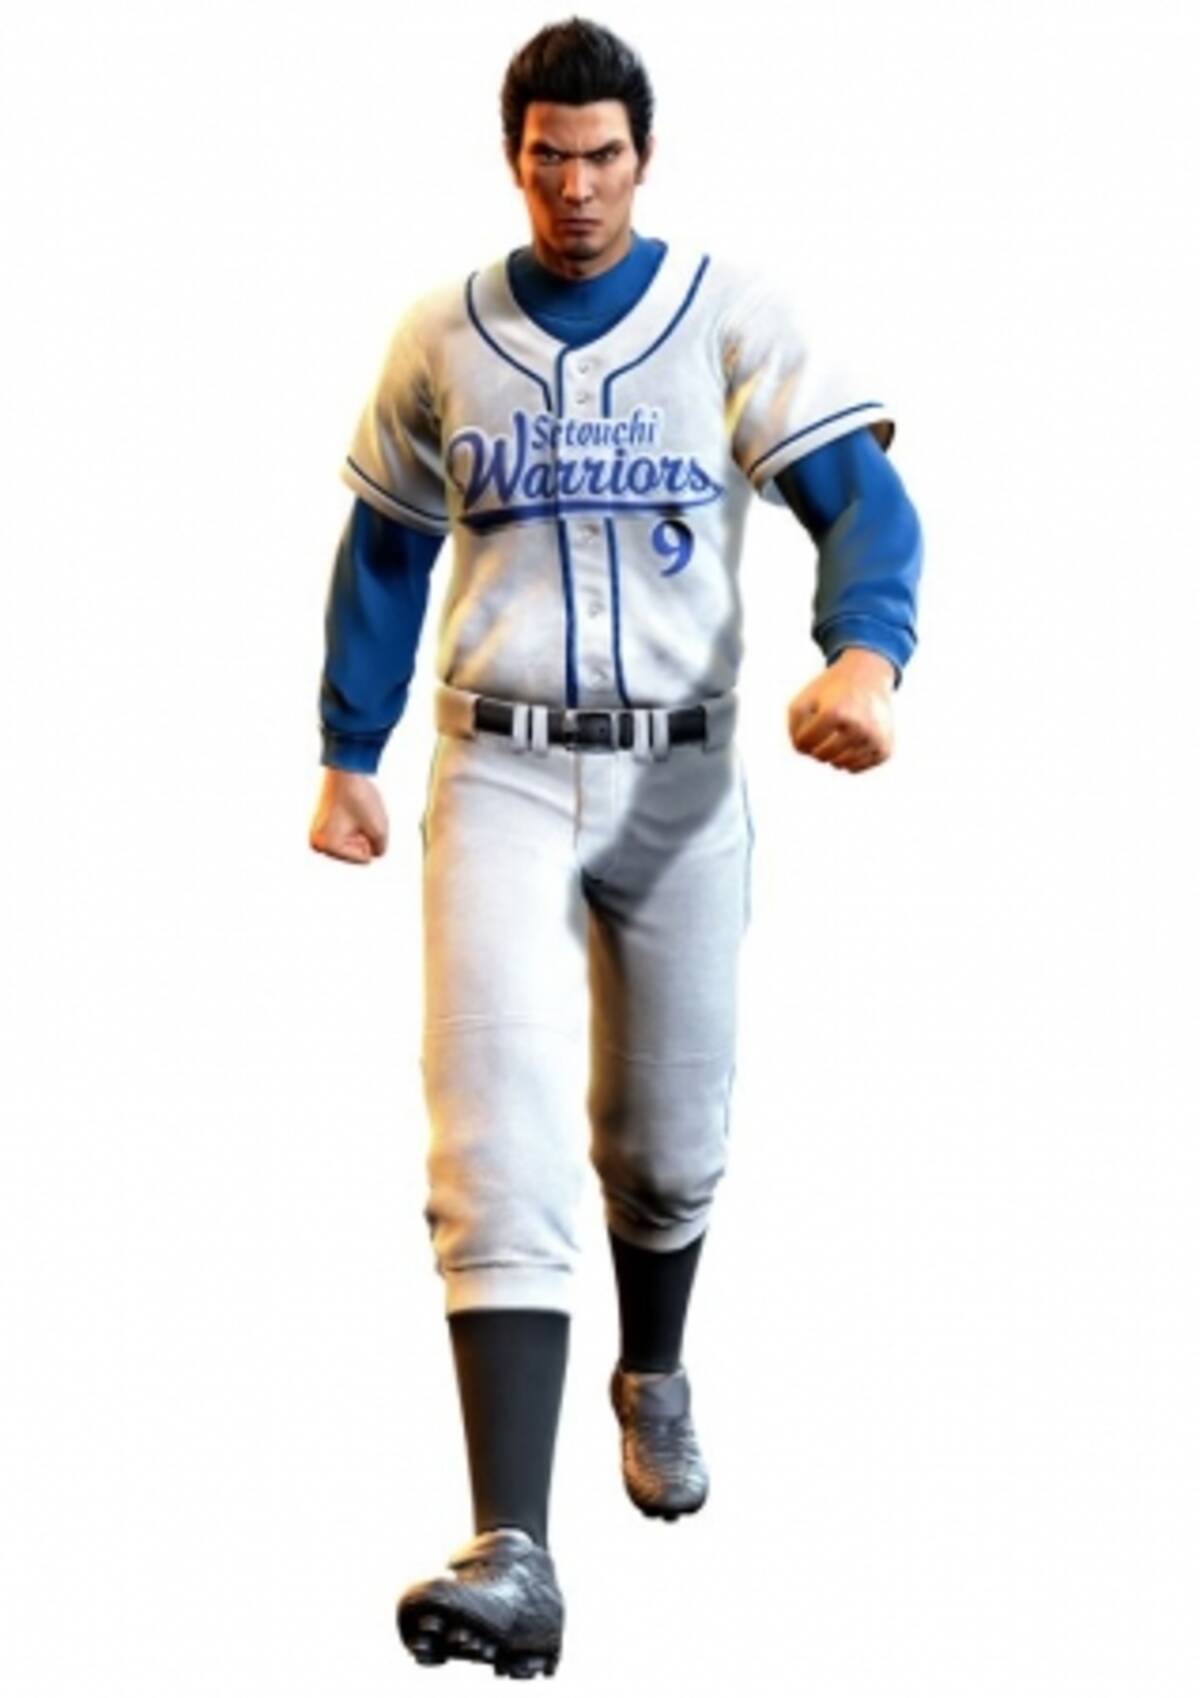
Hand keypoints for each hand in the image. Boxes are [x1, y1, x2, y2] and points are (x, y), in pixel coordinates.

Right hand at [308, 766, 389, 862]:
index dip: (371, 838)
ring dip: (360, 829)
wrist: (344, 769)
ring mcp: (317, 834)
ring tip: (352, 810)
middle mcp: (317, 844)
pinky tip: (348, 809)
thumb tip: (372, 852)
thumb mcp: (380, 828)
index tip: (359, 818)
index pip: (365, 858)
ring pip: (353, 843)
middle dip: (364, 835)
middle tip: (357, 813)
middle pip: (357, 852)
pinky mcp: (321, 825)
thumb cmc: (360, 797)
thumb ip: (380, 848)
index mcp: (327, 847)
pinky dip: (353, 824)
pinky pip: (347, 834)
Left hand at [786, 648, 895, 772]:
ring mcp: (874, 740)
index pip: (803, 744)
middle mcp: (858, 727)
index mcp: (835, 712)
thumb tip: (804, 752)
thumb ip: (793, 727)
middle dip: (816, 746)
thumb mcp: (804, 699)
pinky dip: (849, 759)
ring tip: (837, 733)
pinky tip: (851, 741)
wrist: (869, 676)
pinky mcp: (885, 749)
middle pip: (821, 756)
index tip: (808, 724)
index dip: (800, 737)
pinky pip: (856, 768)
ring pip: (839, 765)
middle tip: (824, 729)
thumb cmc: (831, 691)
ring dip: (832, 754)